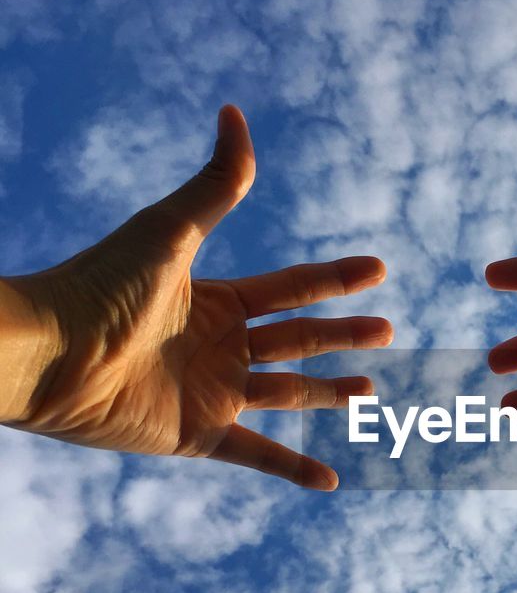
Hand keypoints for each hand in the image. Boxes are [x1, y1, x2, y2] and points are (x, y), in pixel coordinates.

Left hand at [4, 105, 392, 489]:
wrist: (52, 354)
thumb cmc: (102, 286)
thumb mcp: (171, 231)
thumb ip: (215, 184)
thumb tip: (234, 112)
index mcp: (216, 299)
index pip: (291, 288)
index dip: (335, 279)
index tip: (378, 269)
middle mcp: (220, 346)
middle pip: (298, 339)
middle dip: (344, 334)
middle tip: (389, 330)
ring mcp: (212, 392)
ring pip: (288, 394)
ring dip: (330, 393)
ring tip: (372, 389)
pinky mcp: (199, 434)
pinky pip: (258, 453)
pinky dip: (294, 468)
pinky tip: (330, 480)